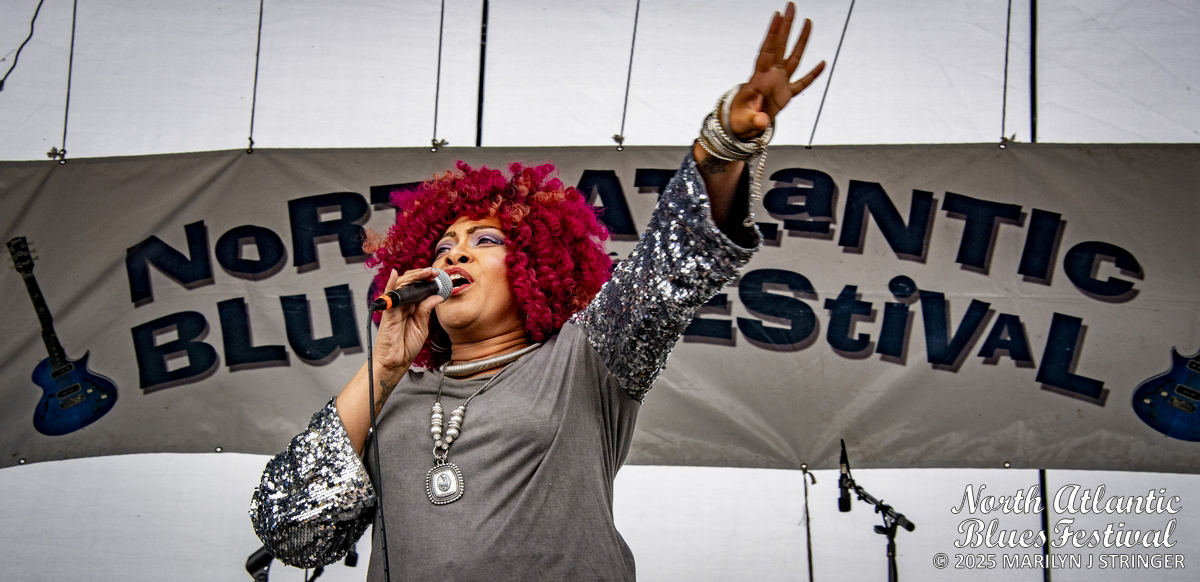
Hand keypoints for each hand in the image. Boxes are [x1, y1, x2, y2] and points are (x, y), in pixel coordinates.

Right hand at [372, 267, 444, 381]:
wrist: (396, 362)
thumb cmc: (406, 346)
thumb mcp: (422, 326)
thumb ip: (427, 310)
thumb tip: (436, 296)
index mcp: (411, 308)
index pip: (418, 288)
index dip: (427, 281)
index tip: (437, 276)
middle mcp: (402, 305)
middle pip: (409, 284)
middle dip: (422, 276)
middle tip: (433, 272)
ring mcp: (394, 308)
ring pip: (401, 286)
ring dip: (413, 277)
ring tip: (425, 273)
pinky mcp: (388, 314)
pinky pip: (388, 297)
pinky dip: (391, 284)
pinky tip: (394, 275)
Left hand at [729, 2, 825, 139]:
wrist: (742, 126)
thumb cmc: (739, 121)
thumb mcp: (745, 121)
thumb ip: (755, 120)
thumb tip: (762, 122)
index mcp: (758, 79)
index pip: (766, 51)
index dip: (772, 34)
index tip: (777, 16)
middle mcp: (770, 76)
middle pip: (780, 47)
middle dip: (786, 27)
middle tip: (791, 6)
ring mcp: (779, 83)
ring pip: (793, 58)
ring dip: (800, 40)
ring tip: (807, 22)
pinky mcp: (786, 95)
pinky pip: (802, 83)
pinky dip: (812, 75)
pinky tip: (822, 63)